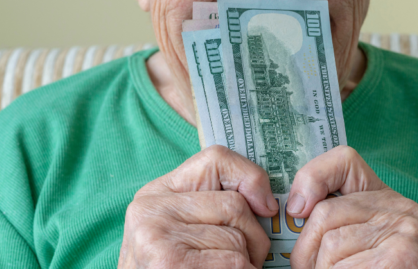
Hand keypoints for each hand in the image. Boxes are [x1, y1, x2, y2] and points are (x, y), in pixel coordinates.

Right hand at [117, 145, 278, 268]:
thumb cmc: (178, 267)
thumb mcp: (190, 231)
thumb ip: (219, 204)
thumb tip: (268, 205)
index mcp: (155, 194)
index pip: (217, 158)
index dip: (251, 179)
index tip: (264, 206)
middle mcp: (149, 209)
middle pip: (236, 204)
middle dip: (253, 238)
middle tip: (239, 262)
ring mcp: (155, 237)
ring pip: (239, 238)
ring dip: (247, 265)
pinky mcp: (169, 262)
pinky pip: (236, 263)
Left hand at [287, 146, 417, 268]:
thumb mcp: (351, 243)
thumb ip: (330, 221)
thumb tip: (294, 209)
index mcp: (385, 197)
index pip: (345, 160)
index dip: (312, 178)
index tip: (296, 209)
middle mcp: (401, 208)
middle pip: (324, 214)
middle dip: (306, 251)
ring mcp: (405, 232)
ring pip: (330, 247)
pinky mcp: (402, 257)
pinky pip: (343, 268)